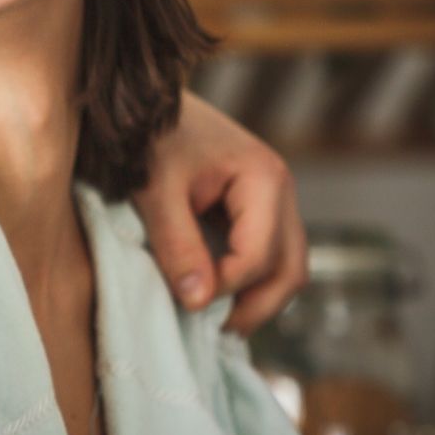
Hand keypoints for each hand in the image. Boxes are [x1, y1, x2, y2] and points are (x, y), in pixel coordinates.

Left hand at [133, 91, 307, 334]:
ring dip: (257, 298)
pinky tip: (216, 297)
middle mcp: (280, 189)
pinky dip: (249, 281)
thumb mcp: (155, 190)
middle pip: (291, 268)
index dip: (227, 286)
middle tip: (216, 334)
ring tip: (217, 323)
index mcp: (264, 178)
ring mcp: (273, 200)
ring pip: (286, 266)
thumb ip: (177, 244)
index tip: (186, 301)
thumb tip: (198, 302)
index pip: (260, 255)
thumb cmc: (149, 138)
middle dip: (257, 306)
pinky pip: (268, 256)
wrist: (144, 100)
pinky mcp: (257, 209)